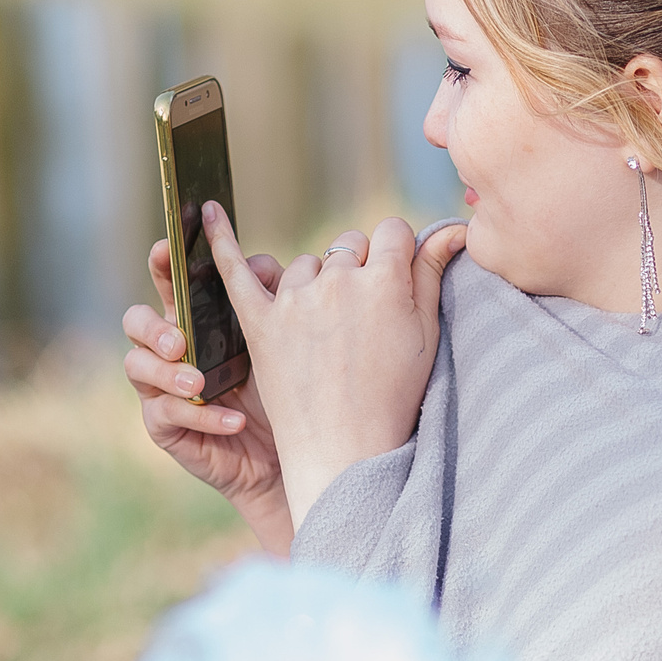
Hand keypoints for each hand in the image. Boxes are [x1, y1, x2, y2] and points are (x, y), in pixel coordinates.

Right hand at [124, 236, 294, 555]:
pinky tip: (235, 420)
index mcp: (193, 316)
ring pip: (138, 366)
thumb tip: (257, 263)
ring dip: (170, 373)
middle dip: (152, 327)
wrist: (288, 451)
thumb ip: (270, 295)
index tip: (167, 248)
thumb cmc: (282, 386)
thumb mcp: (280, 337)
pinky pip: (168, 414)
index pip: (169, 281)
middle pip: (135, 320)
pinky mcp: (164, 425)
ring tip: (201, 383)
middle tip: (179, 341)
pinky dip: (204, 415)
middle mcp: (169, 347)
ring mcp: (160, 386)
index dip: (162, 262)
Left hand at [205, 203, 468, 531]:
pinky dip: (219, 240)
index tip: (398, 282)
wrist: (348, 450)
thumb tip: (454, 229)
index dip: (398, 255)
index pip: (392, 232)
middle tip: (363, 319)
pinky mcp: (260, 322)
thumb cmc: (397, 396)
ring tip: (328, 335)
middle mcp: (339, 281)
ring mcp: (295, 300)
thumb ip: (431, 274)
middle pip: (349, 246)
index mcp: (386, 280)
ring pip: (308, 265)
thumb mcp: (427, 334)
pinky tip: (207, 209)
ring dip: (318, 285)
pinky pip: (235, 271)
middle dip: (359, 270)